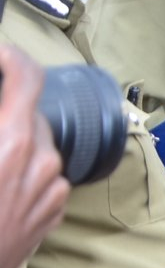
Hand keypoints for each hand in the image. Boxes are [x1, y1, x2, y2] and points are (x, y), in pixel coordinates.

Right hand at [0, 47, 68, 267]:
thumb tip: (2, 113)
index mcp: (10, 143)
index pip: (26, 76)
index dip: (10, 57)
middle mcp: (41, 161)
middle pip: (29, 111)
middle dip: (5, 109)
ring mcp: (53, 187)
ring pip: (37, 144)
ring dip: (12, 140)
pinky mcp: (55, 210)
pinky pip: (43, 174)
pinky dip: (22, 169)